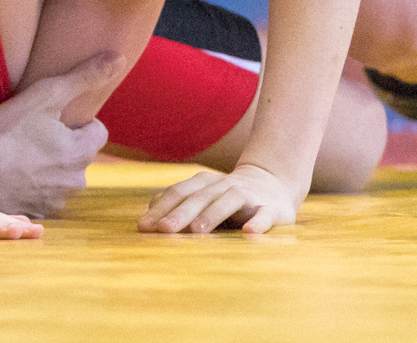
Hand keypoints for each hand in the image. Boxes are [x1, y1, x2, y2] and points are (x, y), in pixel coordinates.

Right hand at [0, 53, 122, 217]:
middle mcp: (75, 182)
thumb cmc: (8, 129)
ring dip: (49, 168)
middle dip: (65, 146)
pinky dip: (32, 186)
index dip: (79, 121)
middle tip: (36, 133)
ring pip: (61, 178)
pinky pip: (42, 196)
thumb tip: (118, 59)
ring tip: (22, 154)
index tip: (57, 117)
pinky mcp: (34, 214)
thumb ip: (85, 76)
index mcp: (81, 153)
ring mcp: (54, 201)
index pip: (98, 133)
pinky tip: (13, 173)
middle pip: (80, 157)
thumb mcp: (48, 94)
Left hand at [136, 163, 299, 234]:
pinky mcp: (271, 208)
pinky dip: (258, 223)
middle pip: (199, 197)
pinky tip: (249, 233)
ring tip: (197, 230)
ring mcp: (248, 195)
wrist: (272, 184)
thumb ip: (175, 205)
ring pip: (228, 201)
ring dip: (212, 215)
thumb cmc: (226, 198)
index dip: (161, 209)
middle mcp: (223, 185)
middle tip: (163, 230)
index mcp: (203, 184)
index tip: (144, 227)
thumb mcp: (201, 197)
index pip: (178, 193)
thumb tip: (145, 219)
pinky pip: (265, 215)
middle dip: (180, 213)